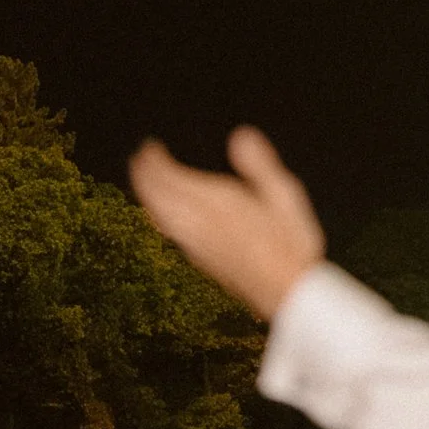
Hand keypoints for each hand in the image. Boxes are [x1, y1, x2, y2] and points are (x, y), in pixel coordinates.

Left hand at [130, 127, 325, 319]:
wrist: (287, 292)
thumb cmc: (291, 244)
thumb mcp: (285, 196)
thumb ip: (261, 165)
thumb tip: (241, 137)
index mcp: (219, 202)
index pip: (173, 178)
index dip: (155, 161)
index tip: (148, 148)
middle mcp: (201, 223)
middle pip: (159, 196)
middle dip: (144, 176)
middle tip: (137, 159)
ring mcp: (197, 243)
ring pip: (160, 215)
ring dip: (146, 196)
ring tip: (140, 182)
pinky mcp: (200, 259)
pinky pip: (168, 232)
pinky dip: (157, 217)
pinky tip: (159, 217)